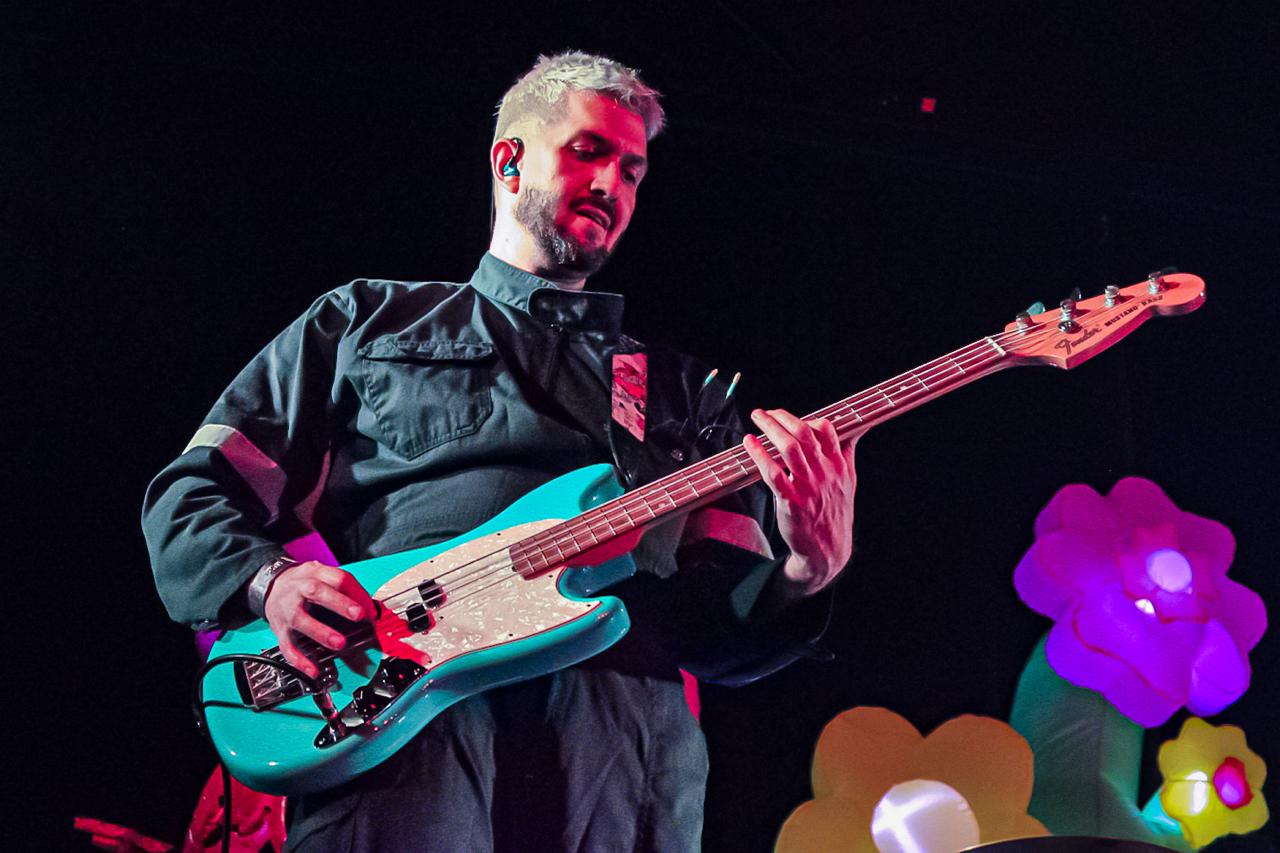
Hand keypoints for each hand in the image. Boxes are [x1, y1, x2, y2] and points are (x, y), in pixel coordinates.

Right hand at [262, 561, 377, 677]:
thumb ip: (344, 588)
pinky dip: (299, 660)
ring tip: (339, 643)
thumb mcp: (322, 574)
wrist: (270, 586)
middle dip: (339, 603)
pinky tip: (313, 670)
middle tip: (358, 615)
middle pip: (318, 592)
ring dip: (321, 632)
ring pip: (300, 620)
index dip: (357, 593)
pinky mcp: (280, 630)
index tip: (370, 610)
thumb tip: (369, 608)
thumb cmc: (303, 583)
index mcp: (314, 574)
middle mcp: (298, 590)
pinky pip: (288, 646)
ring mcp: (287, 610)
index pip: (339, 579)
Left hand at [743, 409, 859, 597]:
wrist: (828, 549)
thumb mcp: (848, 482)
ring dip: (770, 428)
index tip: (789, 418)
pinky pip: (773, 473)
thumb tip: (851, 433)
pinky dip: (760, 455)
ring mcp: (808, 487)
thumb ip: (846, 455)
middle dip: (782, 417)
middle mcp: (825, 473)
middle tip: (766, 412)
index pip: (827, 430)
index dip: (806, 418)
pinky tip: (749, 444)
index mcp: (839, 465)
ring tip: (757, 419)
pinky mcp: (791, 501)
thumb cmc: (834, 513)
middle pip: (804, 434)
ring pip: (790, 448)